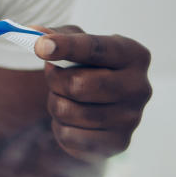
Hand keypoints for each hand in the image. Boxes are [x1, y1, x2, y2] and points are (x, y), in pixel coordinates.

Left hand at [34, 25, 151, 161]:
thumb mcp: (80, 43)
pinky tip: (72, 119)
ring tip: (64, 98)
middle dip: (55, 80)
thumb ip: (59, 35)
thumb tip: (36, 33)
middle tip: (53, 75)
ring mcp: (131, 118)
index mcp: (134, 55)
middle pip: (78, 85)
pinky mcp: (117, 143)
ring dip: (55, 103)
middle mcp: (139, 87)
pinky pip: (69, 136)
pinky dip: (60, 126)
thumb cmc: (91, 66)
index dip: (66, 46)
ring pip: (69, 111)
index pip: (96, 48)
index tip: (40, 46)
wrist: (106, 105)